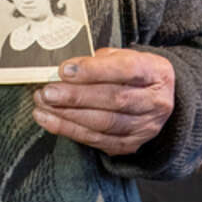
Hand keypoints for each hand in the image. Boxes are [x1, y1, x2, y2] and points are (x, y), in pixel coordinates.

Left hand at [31, 47, 173, 156]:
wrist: (159, 99)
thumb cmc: (133, 72)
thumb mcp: (123, 56)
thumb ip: (99, 61)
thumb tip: (67, 70)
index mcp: (156, 72)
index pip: (126, 70)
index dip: (94, 70)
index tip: (64, 70)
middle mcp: (155, 102)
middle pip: (114, 100)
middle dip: (75, 97)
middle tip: (48, 92)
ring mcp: (144, 127)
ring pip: (104, 124)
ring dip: (68, 116)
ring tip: (43, 106)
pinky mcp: (130, 145)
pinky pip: (98, 141)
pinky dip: (71, 131)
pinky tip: (50, 120)